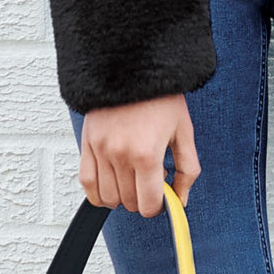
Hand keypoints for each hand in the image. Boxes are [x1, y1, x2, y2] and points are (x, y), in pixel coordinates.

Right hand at [77, 91, 199, 215]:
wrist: (134, 67)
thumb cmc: (161, 98)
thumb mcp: (184, 133)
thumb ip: (186, 171)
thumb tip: (181, 201)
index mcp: (146, 155)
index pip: (149, 204)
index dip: (158, 206)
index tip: (162, 196)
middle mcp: (120, 155)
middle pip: (128, 203)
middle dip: (142, 199)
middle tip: (150, 180)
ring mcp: (100, 150)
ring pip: (108, 197)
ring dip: (122, 196)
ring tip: (132, 177)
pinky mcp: (87, 144)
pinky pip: (86, 183)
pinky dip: (98, 193)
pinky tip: (111, 185)